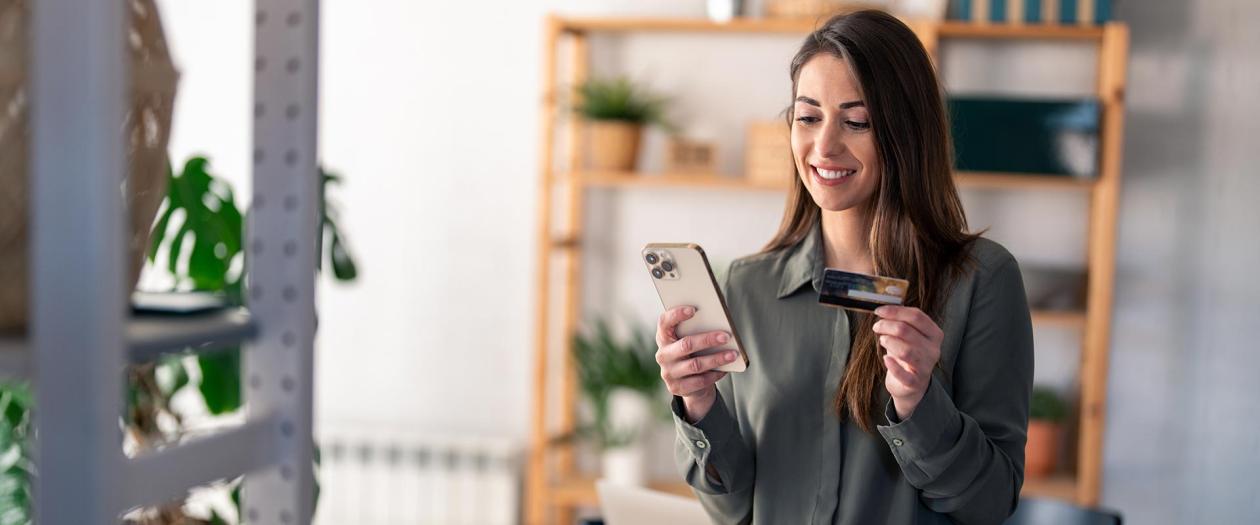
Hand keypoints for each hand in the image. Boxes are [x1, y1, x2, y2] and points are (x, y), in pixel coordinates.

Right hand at [655, 305, 737, 422]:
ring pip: (695, 365)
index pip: (664, 322)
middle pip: (686, 344)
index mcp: (663, 337)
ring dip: (716, 359)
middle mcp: (663, 355)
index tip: (693, 309)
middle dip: (707, 340)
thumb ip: (696, 330)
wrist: (687, 383)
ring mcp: (668, 373)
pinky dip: (714, 375)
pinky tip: (726, 370)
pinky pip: (699, 381)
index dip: (676, 314)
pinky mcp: (676, 388)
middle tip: (726, 336)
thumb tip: (719, 323)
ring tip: (733, 354)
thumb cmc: (693, 353)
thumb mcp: (690, 340)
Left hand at [872, 305, 943, 420]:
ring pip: (905, 350)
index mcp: (935, 334)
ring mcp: (926, 367)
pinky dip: (892, 366)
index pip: (916, 316)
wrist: (911, 385)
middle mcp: (933, 350)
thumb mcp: (909, 336)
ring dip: (888, 342)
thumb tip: (884, 311)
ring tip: (882, 340)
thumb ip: (901, 322)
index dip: (895, 311)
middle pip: (906, 330)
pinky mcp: (915, 382)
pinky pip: (903, 374)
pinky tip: (886, 359)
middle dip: (886, 325)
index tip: (879, 311)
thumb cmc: (908, 355)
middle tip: (876, 327)